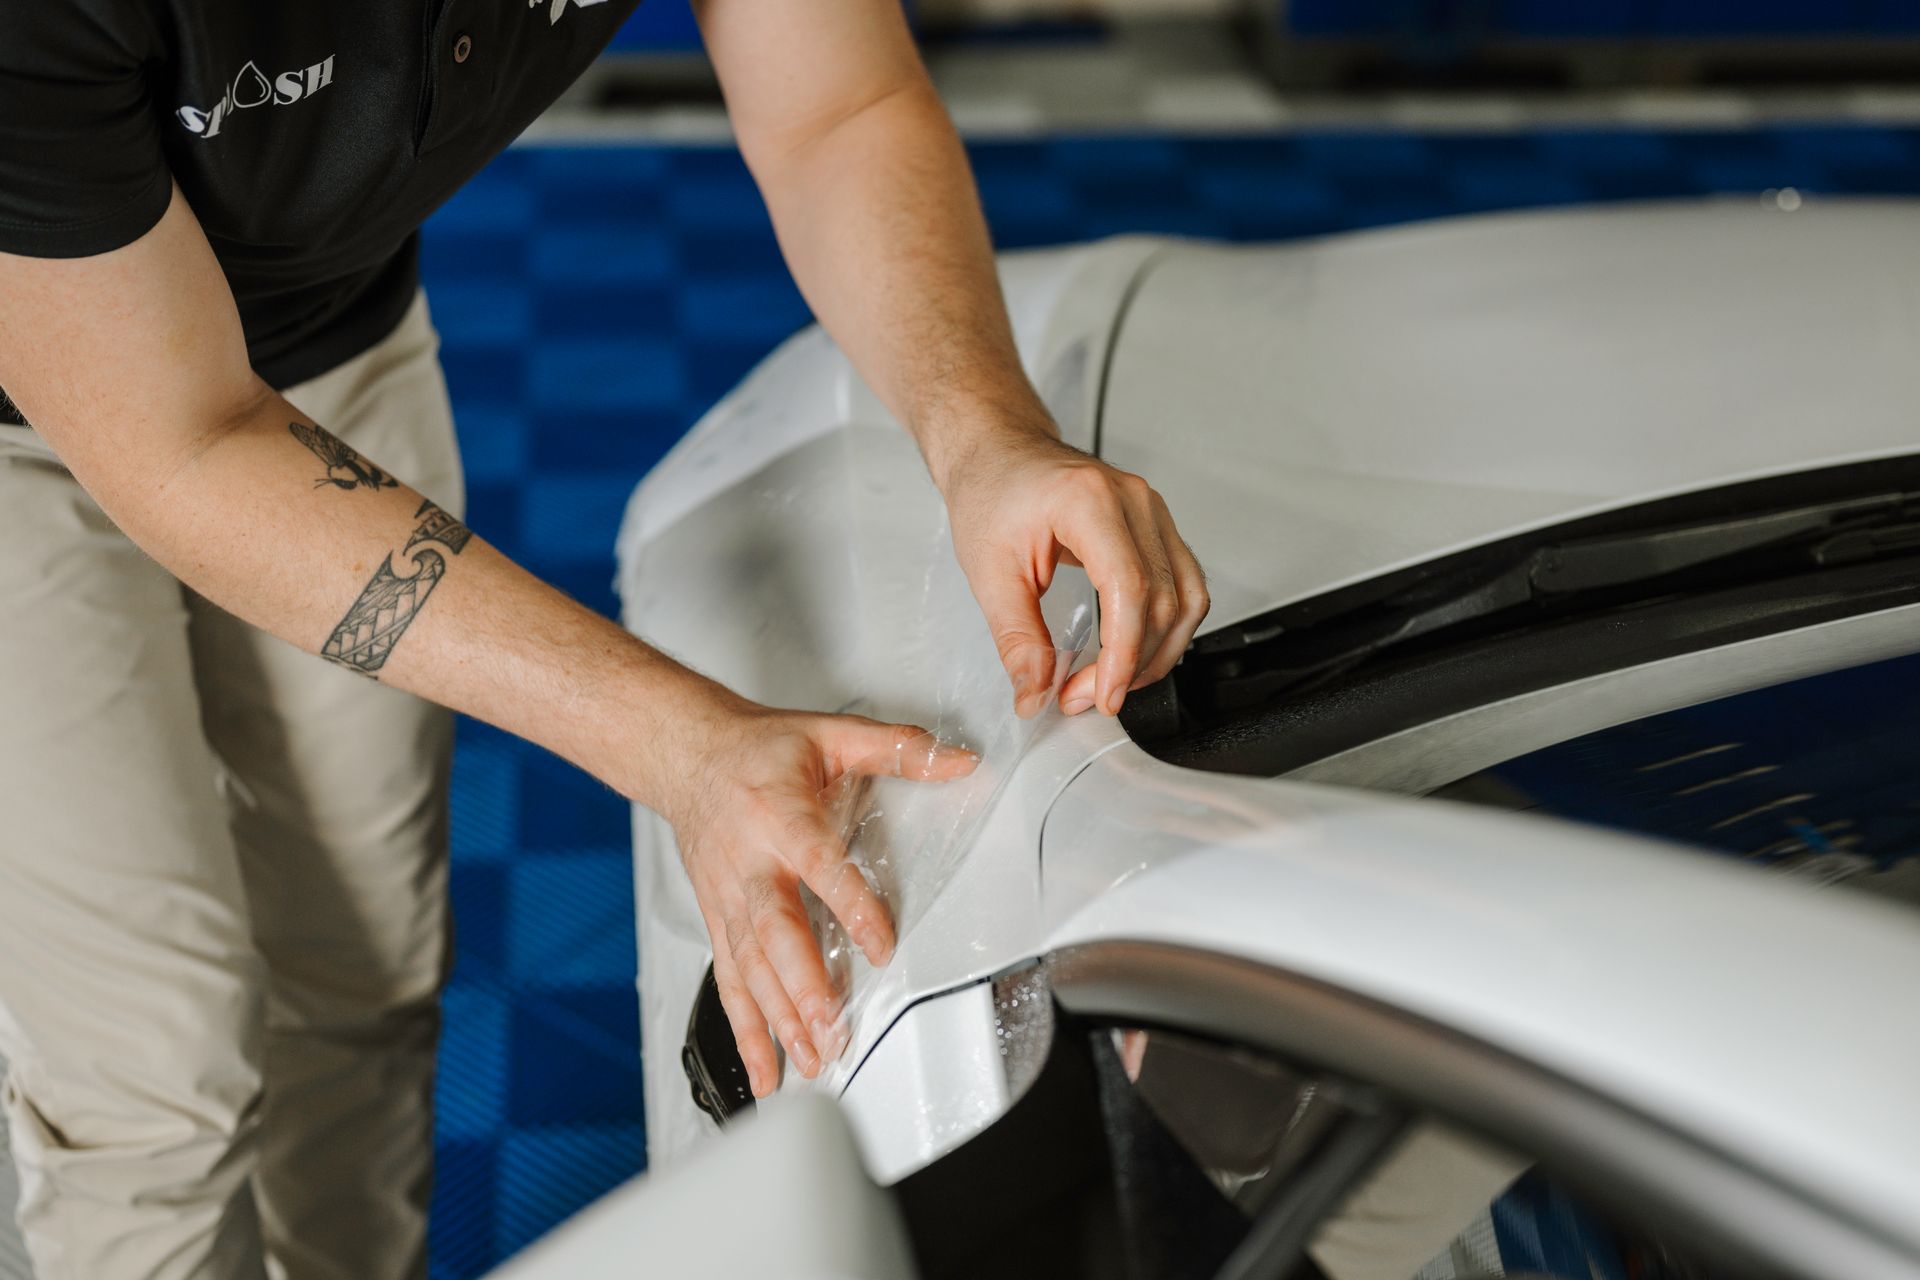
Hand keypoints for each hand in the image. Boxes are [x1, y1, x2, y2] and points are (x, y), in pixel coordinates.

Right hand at [660, 699, 975, 1096]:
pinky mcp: (717, 921)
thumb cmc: (757, 749)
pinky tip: (765, 1069)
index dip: (850, 906)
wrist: (686, 754)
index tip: (880, 944)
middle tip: (831, 1026)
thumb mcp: (832, 734)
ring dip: (779, 1017)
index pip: (820, 866)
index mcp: (781, 817)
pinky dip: (746, 1031)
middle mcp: (750, 865)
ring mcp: (728, 898)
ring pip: (751, 967)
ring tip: (811, 1058)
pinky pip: (729, 983)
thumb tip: (960, 761)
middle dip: (802, 985)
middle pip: (775, 932)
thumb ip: (899, 748)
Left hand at [940, 426, 1208, 717]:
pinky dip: (1166, 628)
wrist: (997, 451)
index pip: (1130, 589)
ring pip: (1187, 598)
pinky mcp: (1156, 525)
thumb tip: (1036, 693)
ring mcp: (1152, 510)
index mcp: (1088, 501)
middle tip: (1087, 695)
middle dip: (1132, 663)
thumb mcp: (988, 572)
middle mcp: (1133, 500)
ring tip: (1112, 683)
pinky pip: (1185, 585)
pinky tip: (1134, 653)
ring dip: (1158, 653)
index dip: (1123, 654)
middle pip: (1163, 601)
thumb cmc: (991, 491)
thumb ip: (1017, 639)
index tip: (1104, 695)